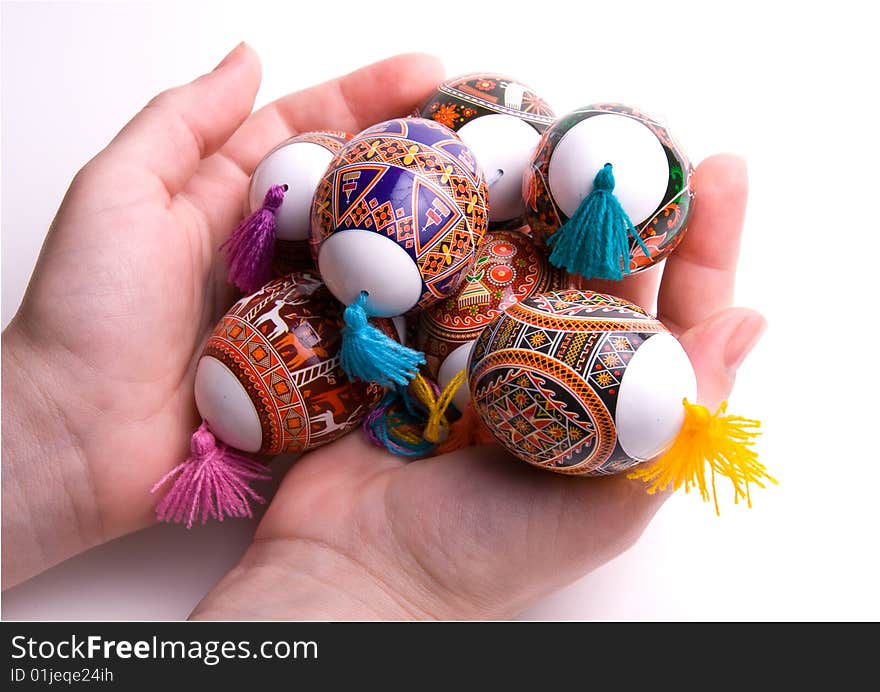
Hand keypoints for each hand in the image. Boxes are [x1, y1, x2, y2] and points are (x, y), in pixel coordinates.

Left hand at [1, 46, 445, 587]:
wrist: (75, 438)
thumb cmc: (88, 311)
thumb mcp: (118, 192)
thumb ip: (182, 123)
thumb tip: (247, 57)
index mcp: (223, 200)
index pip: (306, 133)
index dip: (366, 98)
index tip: (431, 76)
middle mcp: (264, 251)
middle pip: (349, 196)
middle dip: (410, 166)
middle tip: (477, 146)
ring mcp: (291, 311)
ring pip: (366, 265)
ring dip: (418, 242)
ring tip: (480, 215)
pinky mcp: (307, 369)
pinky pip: (364, 334)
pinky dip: (403, 316)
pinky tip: (448, 298)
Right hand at [190, 155, 765, 618]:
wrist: (355, 573)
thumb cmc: (483, 556)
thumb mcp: (602, 503)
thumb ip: (676, 420)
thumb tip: (751, 321)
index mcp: (602, 404)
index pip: (670, 314)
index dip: (702, 245)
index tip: (721, 173)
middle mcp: (545, 367)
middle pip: (592, 266)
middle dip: (613, 200)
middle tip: (624, 133)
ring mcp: (472, 347)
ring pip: (516, 254)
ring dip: (532, 197)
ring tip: (545, 136)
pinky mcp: (409, 338)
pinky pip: (438, 267)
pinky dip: (451, 222)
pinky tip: (463, 174)